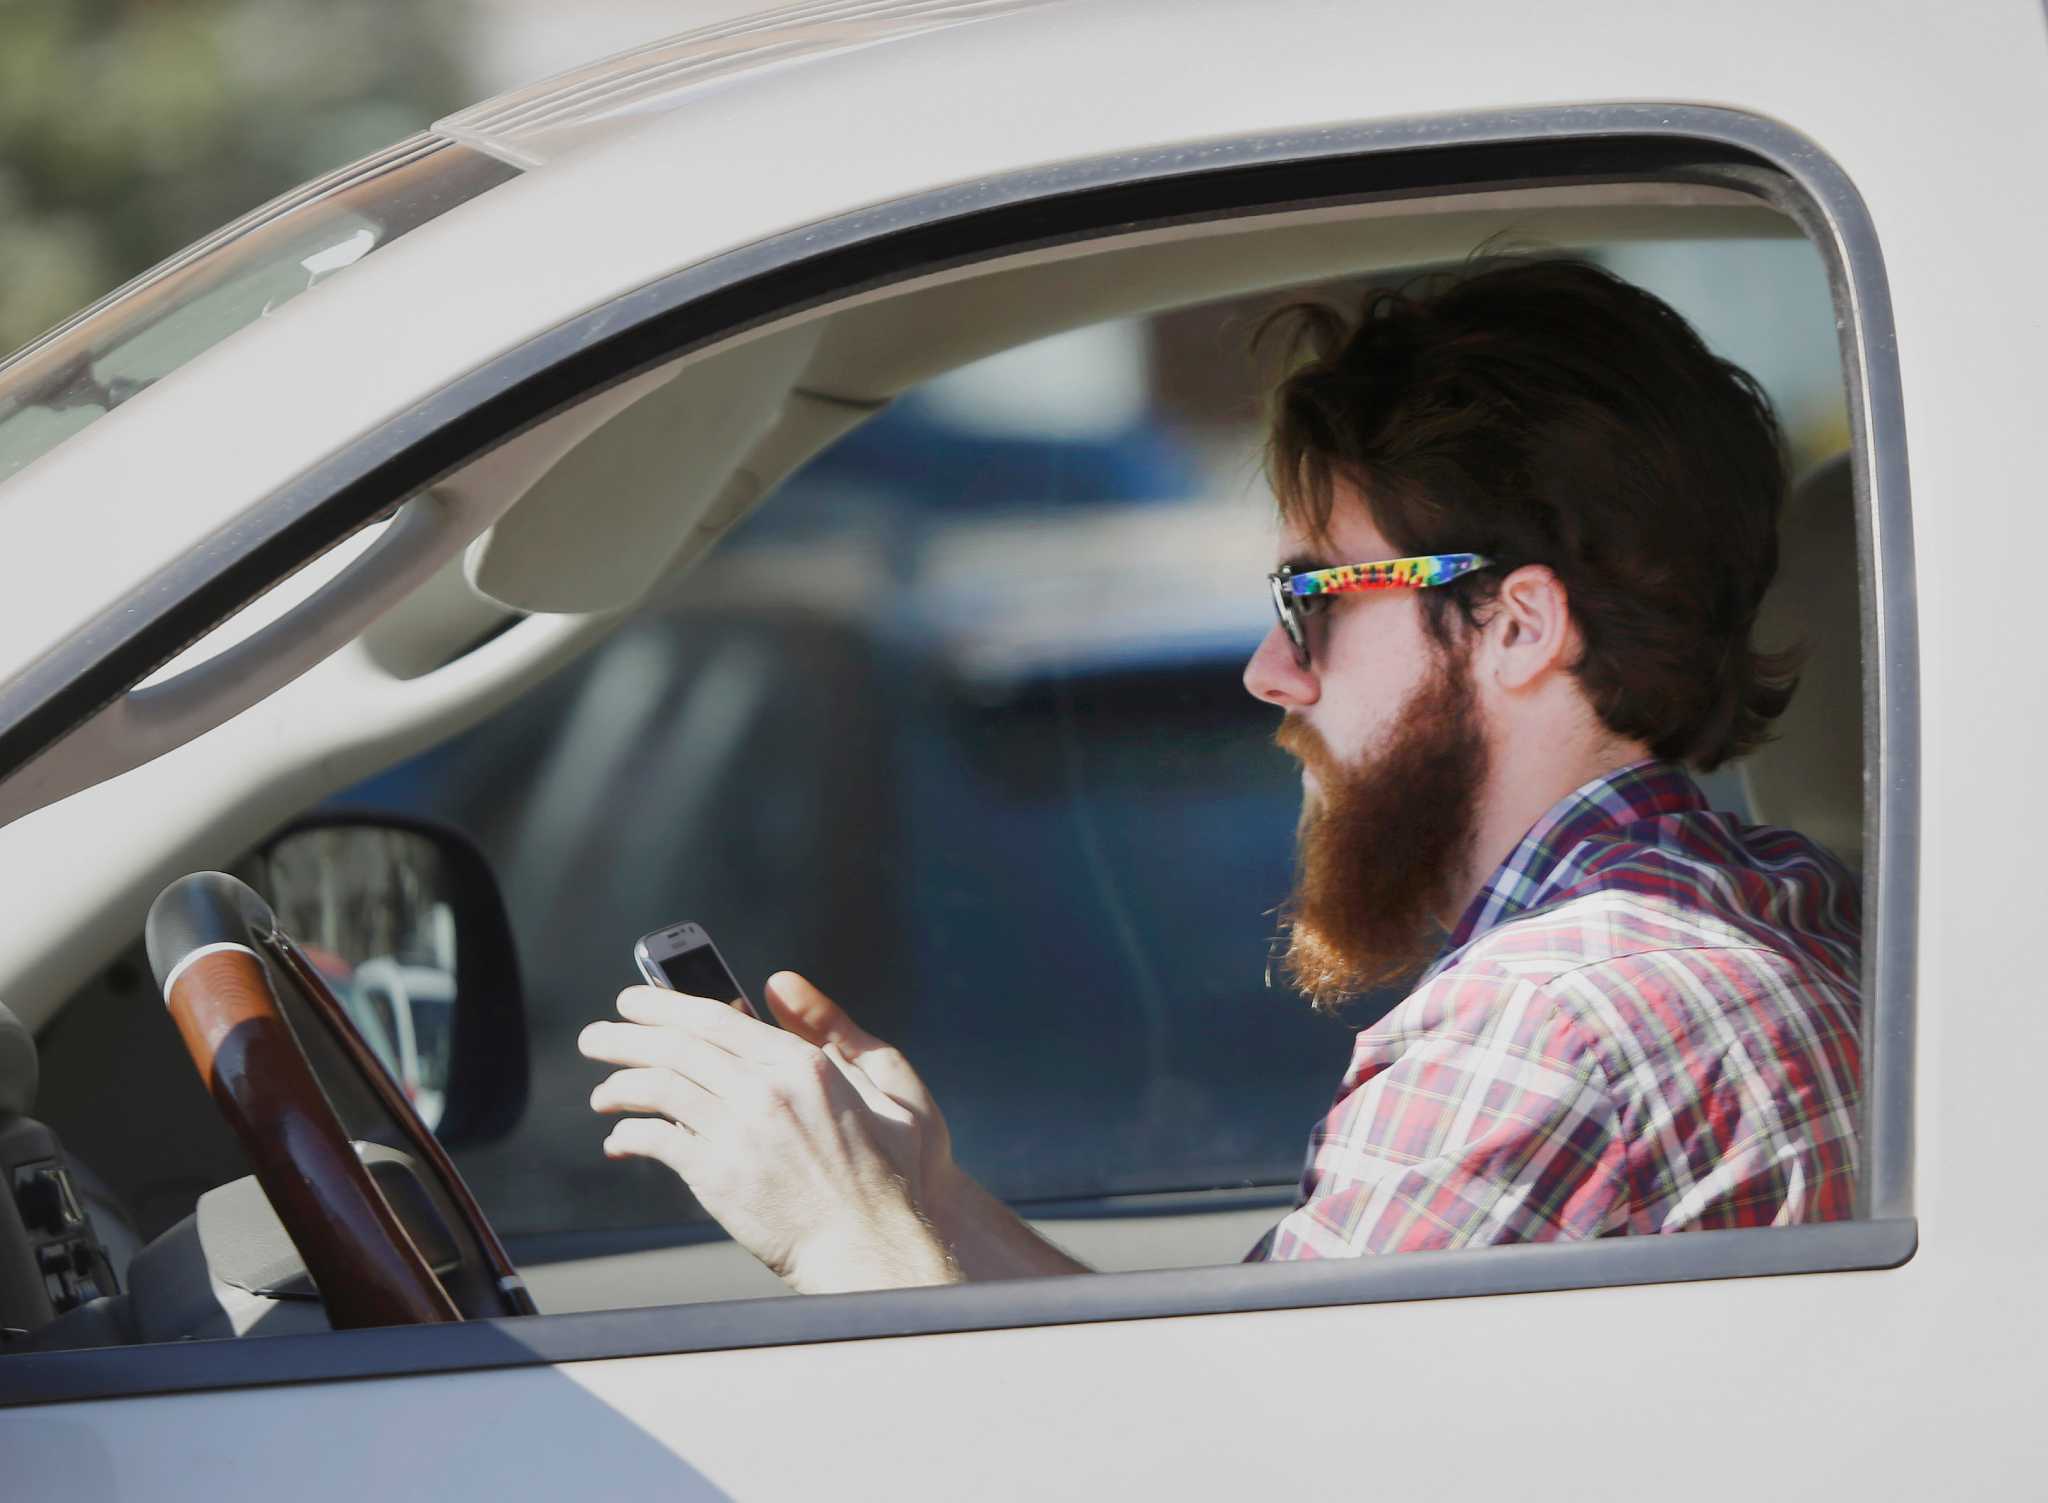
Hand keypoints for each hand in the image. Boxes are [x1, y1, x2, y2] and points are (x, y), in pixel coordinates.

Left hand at [579, 975, 956, 1293]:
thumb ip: (832, 1027)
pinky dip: (630, 1136)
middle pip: (677, 1047)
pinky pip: (658, 1142)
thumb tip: (779, 983)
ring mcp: (739, 1133)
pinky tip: (622, 1140)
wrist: (876, 1244)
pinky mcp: (719, 1177)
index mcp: (804, 1063)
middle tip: (596, 1036)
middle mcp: (766, 1090)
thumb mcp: (887, 1082)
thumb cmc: (893, 1171)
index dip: (665, 1004)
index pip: (716, 1017)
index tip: (634, 1001)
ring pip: (660, 1090)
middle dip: (625, 1036)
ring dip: (619, 1086)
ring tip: (602, 1094)